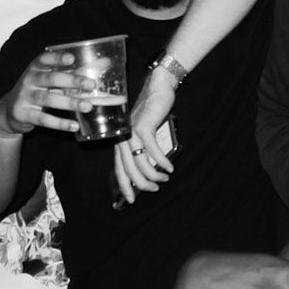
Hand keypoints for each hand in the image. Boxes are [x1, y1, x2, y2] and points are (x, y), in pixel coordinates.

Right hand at [0, 49, 92, 137]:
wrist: (10, 110)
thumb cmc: (38, 90)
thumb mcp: (50, 79)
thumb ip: (73, 73)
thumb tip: (106, 63)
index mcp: (36, 69)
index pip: (44, 59)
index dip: (57, 58)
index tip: (71, 58)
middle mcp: (29, 81)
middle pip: (50, 79)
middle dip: (71, 81)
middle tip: (91, 84)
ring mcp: (25, 98)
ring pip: (48, 99)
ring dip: (70, 103)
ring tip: (88, 106)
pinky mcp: (24, 114)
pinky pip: (43, 119)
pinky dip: (59, 123)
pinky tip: (74, 126)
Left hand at [112, 69, 178, 204]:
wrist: (157, 88)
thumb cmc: (152, 111)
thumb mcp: (144, 131)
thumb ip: (142, 147)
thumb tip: (150, 167)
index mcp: (121, 141)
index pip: (119, 169)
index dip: (124, 186)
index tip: (130, 200)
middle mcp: (123, 139)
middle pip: (129, 170)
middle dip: (142, 184)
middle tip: (154, 190)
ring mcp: (132, 133)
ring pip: (140, 163)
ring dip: (154, 175)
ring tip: (165, 178)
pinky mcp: (144, 127)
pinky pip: (152, 150)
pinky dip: (162, 161)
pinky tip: (169, 167)